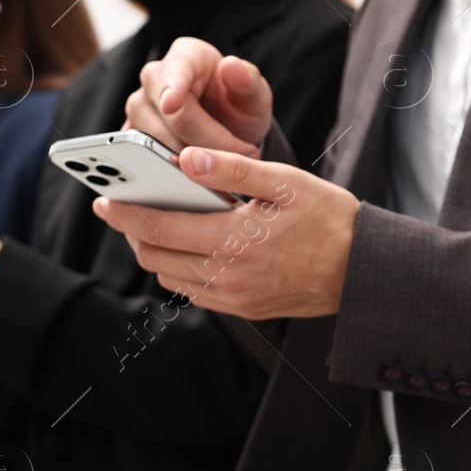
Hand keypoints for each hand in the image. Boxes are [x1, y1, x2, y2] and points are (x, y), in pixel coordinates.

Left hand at [93, 147, 356, 319]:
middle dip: (133, 230)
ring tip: (157, 221)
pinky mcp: (244, 310)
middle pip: (154, 256)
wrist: (366, 270)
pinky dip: (181, 268)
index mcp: (235, 241)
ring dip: (156, 250)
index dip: (124, 212)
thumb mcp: (287, 183)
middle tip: (126, 205)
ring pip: (169, 277)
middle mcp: (229, 277)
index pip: (158, 227)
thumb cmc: (331, 219)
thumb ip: (233, 170)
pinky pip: (194, 292)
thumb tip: (185, 160)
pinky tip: (191, 244)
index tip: (104, 197)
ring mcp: (235, 299)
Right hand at [123, 37, 272, 156]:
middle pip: (172, 115)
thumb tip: (232, 66)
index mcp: (187, 56)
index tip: (171, 104)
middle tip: (242, 153)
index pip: (176, 71)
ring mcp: (140, 106)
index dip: (173, 88)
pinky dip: (174, 168)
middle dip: (209, 140)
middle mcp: (155, 77)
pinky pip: (147, 156)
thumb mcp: (254, 94)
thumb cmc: (238, 104)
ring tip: (224, 162)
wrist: (228, 128)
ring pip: (158, 139)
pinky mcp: (133, 134)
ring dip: (194, 158)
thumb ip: (248, 81)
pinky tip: (199, 172)